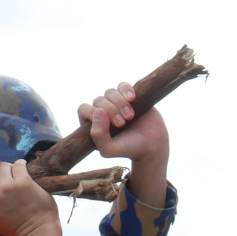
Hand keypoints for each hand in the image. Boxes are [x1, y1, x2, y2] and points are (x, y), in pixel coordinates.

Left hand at [81, 82, 168, 206]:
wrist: (152, 145)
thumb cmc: (128, 149)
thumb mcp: (109, 149)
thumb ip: (98, 135)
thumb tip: (97, 111)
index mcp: (92, 124)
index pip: (84, 109)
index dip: (92, 112)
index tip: (108, 123)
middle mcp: (102, 112)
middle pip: (98, 100)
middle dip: (111, 111)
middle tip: (122, 124)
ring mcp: (115, 103)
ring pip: (110, 92)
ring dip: (119, 103)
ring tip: (130, 116)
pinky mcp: (129, 96)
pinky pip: (122, 86)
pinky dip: (126, 89)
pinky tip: (132, 98)